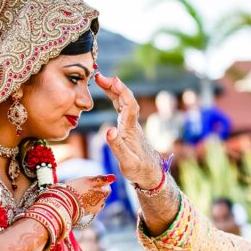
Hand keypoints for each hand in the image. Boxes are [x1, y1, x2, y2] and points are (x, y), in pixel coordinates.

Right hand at [64, 174, 114, 218]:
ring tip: (80, 194)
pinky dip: (86, 203)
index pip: (107, 188)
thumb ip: (102, 179)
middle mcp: (101, 203)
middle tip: (84, 187)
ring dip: (91, 198)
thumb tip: (114, 177)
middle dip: (96, 192)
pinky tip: (78, 201)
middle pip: (102, 195)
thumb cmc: (76, 188)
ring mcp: (94, 210)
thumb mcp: (89, 180)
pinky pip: (89, 207)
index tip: (90, 182)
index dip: (100, 184)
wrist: (64, 202)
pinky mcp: (86, 214)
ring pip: (95, 201)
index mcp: (104, 194)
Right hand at [95, 73, 163, 187]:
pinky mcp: (128, 128)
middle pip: (125, 99)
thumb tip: (108, 130)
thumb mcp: (126, 162)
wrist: (150, 174)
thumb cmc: (138, 169)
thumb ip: (117, 146)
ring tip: (101, 80)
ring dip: (113, 90)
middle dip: (114, 86)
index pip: (128, 105)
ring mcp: (130, 125)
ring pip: (123, 102)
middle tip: (100, 76)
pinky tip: (109, 94)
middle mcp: (131, 124)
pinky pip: (121, 108)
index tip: (112, 80)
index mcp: (130, 130)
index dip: (121, 91)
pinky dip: (115, 98)